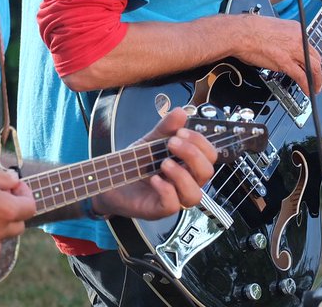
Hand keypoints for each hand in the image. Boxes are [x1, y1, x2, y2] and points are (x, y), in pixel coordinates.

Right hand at [0, 162, 35, 269]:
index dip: (25, 194)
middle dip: (16, 209)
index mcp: (7, 209)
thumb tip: (14, 181)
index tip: (15, 186)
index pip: (30, 207)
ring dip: (5, 226)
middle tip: (3, 195)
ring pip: (5, 238)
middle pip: (19, 224)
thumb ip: (6, 178)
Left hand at [92, 108, 216, 219]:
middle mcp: (186, 182)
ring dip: (181, 175)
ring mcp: (174, 198)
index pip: (210, 155)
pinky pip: (172, 205)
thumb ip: (166, 127)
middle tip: (172, 143)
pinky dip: (166, 190)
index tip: (180, 132)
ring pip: (194, 195)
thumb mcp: (150, 140)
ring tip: (164, 163)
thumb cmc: (136, 162)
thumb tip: (181, 112)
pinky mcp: (159, 210)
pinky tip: (154, 179)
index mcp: (188, 165)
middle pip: (207, 172)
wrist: (111, 178)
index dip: (200, 142)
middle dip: (192, 154)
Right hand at [226, 13, 321, 94]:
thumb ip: (282, 38)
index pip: (309, 45)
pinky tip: (308, 90)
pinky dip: (307, 85)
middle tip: (316, 77)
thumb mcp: (273, 29)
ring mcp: (293, 50)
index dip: (311, 57)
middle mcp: (298, 38)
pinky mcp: (285, 62)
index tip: (309, 63)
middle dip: (317, 69)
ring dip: (316, 79)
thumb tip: (282, 47)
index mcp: (295, 28)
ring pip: (313, 67)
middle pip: (315, 56)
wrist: (240, 33)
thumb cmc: (249, 30)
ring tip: (315, 87)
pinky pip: (302, 76)